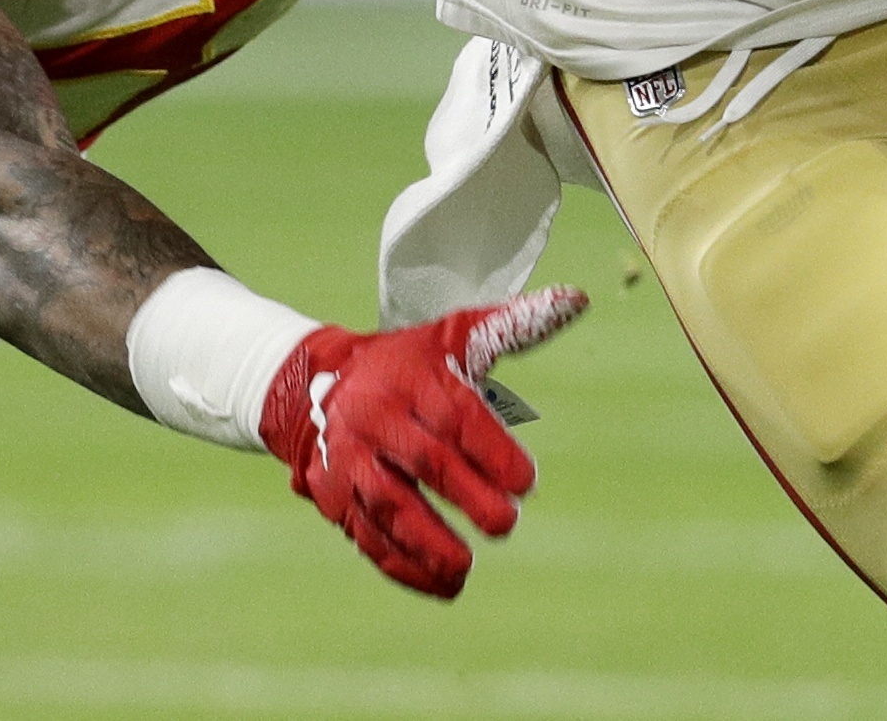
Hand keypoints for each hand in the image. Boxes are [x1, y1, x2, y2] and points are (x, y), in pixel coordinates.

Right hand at [260, 288, 585, 597]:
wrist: (309, 384)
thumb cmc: (403, 364)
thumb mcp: (451, 337)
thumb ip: (513, 326)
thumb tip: (577, 300)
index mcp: (409, 378)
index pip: (453, 415)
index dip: (491, 451)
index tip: (525, 483)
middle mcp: (374, 417)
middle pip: (422, 461)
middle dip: (466, 495)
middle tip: (504, 525)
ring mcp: (349, 459)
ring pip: (387, 504)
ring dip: (426, 542)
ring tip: (463, 569)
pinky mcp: (333, 495)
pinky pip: (365, 534)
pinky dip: (401, 564)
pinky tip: (440, 585)